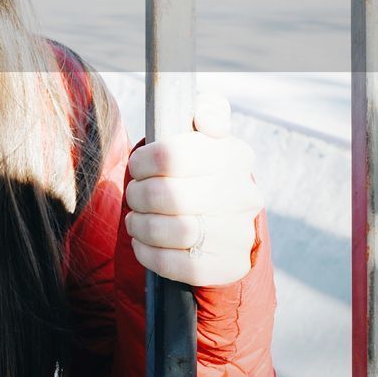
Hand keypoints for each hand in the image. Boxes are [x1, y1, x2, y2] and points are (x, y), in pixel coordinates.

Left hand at [124, 92, 262, 286]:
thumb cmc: (197, 169)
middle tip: (135, 195)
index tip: (138, 166)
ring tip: (137, 219)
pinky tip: (144, 242)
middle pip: (170, 197)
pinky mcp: (228, 266)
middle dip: (139, 195)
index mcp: (233, 155)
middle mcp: (243, 194)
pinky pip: (179, 266)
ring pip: (175, 232)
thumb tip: (208, 120)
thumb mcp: (200, 134)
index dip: (143, 162)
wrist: (220, 221)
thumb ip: (205, 110)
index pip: (173, 155)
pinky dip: (149, 254)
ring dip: (142, 225)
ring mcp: (239, 233)